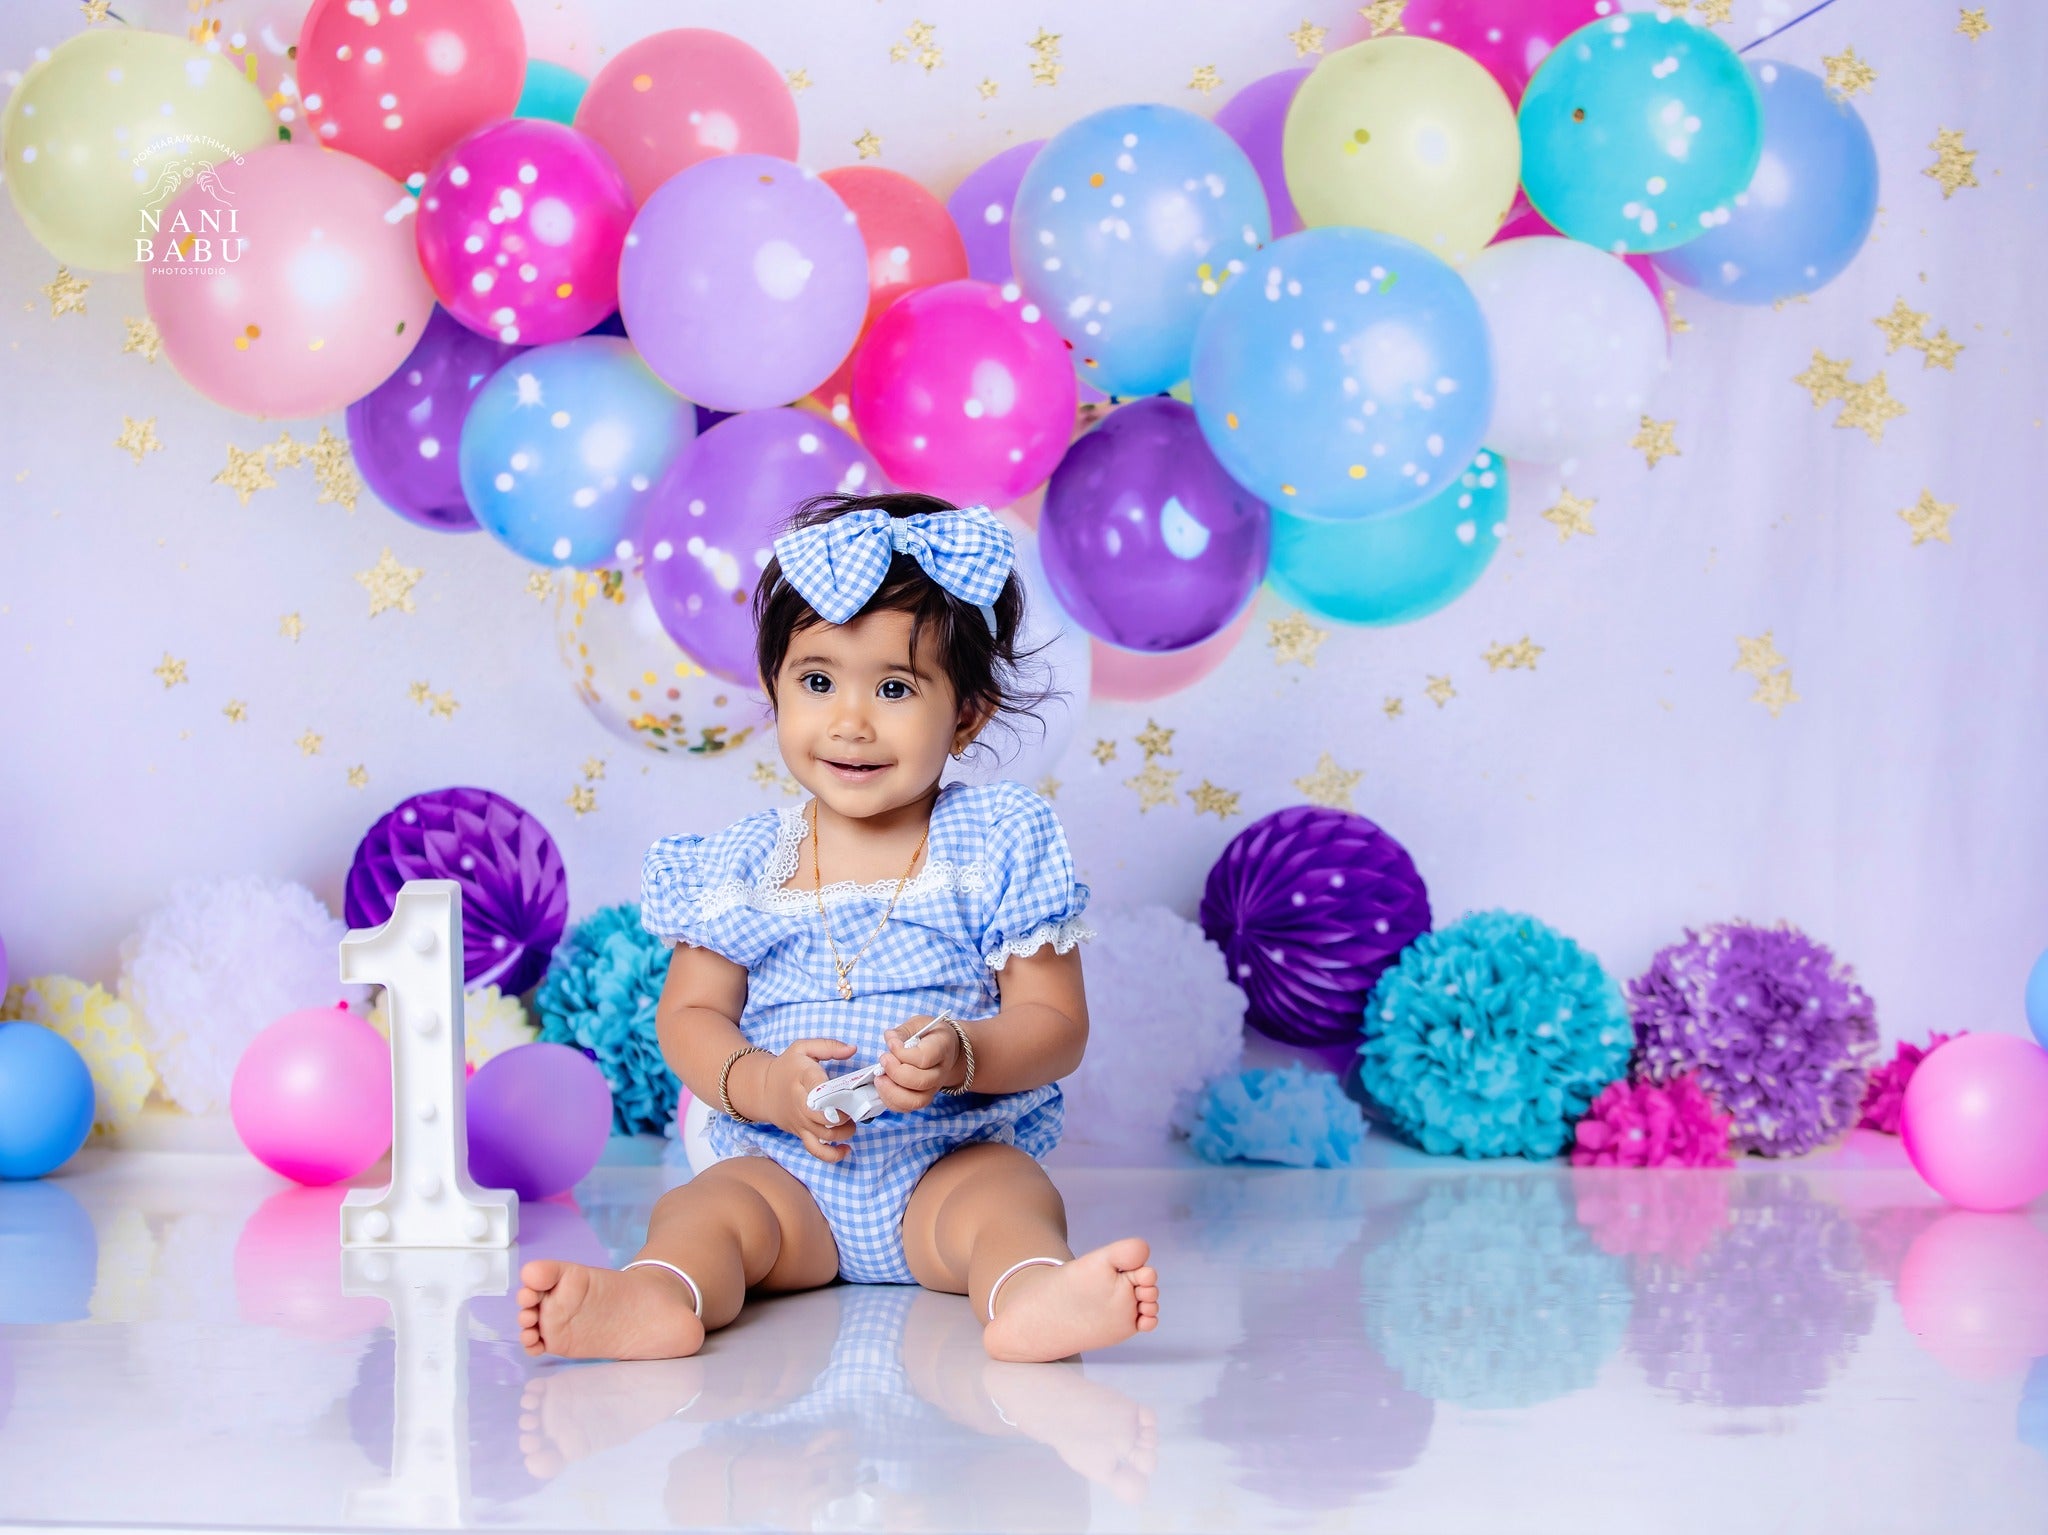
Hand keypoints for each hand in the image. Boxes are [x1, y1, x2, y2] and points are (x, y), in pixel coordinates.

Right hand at [765, 1038, 858, 1162]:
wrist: (763, 1089)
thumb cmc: (788, 1067)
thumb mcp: (803, 1047)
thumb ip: (829, 1046)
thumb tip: (853, 1049)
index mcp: (802, 1077)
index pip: (816, 1087)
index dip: (832, 1095)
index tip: (847, 1098)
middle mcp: (800, 1103)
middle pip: (821, 1117)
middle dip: (842, 1117)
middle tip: (855, 1109)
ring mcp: (801, 1121)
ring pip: (822, 1136)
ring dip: (843, 1133)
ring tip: (853, 1124)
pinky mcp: (801, 1133)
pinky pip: (815, 1150)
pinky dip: (831, 1155)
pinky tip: (846, 1150)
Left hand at [876, 1016, 960, 1113]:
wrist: (944, 1049)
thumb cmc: (929, 1035)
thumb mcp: (918, 1024)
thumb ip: (902, 1031)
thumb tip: (889, 1038)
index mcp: (942, 1048)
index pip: (924, 1058)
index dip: (903, 1053)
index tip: (891, 1044)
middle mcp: (940, 1072)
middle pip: (920, 1081)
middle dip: (895, 1072)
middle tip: (883, 1059)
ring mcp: (933, 1088)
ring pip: (915, 1100)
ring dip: (891, 1091)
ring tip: (879, 1077)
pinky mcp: (922, 1097)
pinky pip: (906, 1107)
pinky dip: (890, 1100)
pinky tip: (882, 1085)